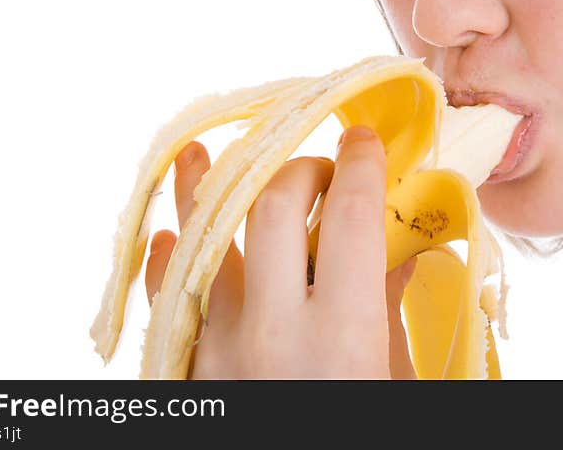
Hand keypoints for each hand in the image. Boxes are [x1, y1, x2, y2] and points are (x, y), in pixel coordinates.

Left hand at [144, 126, 416, 378]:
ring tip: (195, 152)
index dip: (360, 167)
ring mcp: (221, 350)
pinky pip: (168, 298)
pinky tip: (168, 234)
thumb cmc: (360, 443)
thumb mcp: (392, 378)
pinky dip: (168, 260)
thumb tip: (394, 250)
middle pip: (273, 211)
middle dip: (298, 172)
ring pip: (201, 241)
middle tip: (319, 173)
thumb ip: (386, 311)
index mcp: (342, 337)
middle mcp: (273, 334)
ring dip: (201, 190)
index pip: (351, 219)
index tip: (363, 143)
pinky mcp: (188, 371)